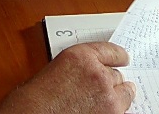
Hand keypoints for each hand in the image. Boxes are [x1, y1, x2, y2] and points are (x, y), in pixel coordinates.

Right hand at [0, 42, 135, 113]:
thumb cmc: (34, 101)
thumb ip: (77, 68)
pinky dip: (115, 112)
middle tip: (102, 90)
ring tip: (104, 104)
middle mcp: (98, 73)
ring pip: (124, 93)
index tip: (124, 58)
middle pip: (117, 74)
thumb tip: (87, 76)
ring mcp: (106, 97)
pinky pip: (122, 111)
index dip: (118, 56)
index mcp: (82, 56)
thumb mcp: (55, 70)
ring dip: (116, 97)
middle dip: (111, 82)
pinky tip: (105, 111)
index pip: (110, 51)